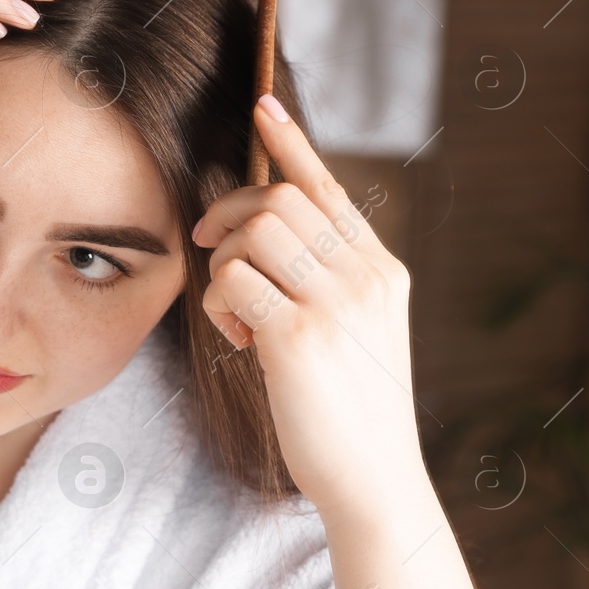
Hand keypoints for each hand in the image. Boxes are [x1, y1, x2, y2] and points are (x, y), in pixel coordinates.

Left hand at [191, 95, 420, 513]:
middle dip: (227, 214)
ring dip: (222, 265)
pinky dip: (219, 306)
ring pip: (251, 233)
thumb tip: (263, 232)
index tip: (262, 106)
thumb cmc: (350, 411)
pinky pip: (231, 281)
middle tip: (207, 247)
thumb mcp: (354, 332)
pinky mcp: (299, 337)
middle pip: (279, 200)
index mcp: (381, 270)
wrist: (374, 482)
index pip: (329, 189)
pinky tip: (241, 343)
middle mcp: (365, 276)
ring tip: (237, 315)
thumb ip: (325, 280)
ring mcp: (336, 304)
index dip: (291, 144)